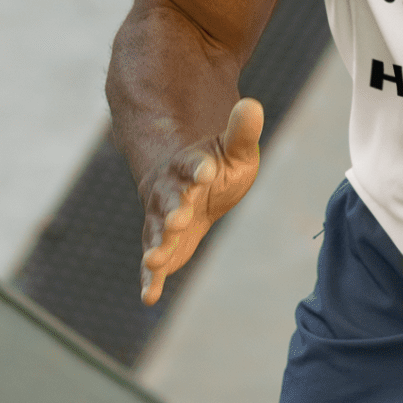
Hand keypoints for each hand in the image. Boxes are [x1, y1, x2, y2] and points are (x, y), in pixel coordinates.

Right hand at [139, 98, 263, 306]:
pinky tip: (148, 297)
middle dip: (174, 208)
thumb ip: (242, 132)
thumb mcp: (233, 150)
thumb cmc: (216, 166)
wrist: (190, 185)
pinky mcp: (162, 245)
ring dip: (156, 244)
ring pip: (157, 231)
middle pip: (170, 200)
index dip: (200, 167)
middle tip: (179, 217)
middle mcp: (170, 192)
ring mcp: (162, 220)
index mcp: (190, 166)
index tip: (207, 169)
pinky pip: (153, 263)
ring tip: (155, 259)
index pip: (194, 165)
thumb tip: (254, 105)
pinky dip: (150, 279)